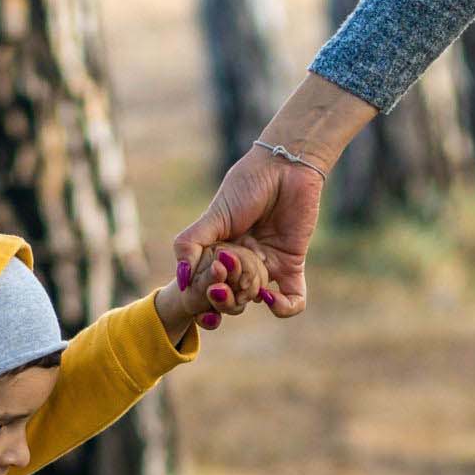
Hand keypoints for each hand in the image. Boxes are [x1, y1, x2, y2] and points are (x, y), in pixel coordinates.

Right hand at [174, 147, 321, 320]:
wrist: (286, 168)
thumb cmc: (247, 185)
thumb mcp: (213, 216)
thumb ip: (190, 244)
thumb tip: (181, 281)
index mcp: (217, 252)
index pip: (205, 285)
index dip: (202, 294)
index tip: (205, 286)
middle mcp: (240, 262)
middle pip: (228, 297)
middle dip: (223, 298)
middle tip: (222, 282)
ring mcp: (266, 265)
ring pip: (253, 300)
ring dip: (246, 297)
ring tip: (247, 283)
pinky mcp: (292, 264)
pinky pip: (292, 300)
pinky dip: (283, 306)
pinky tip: (271, 296)